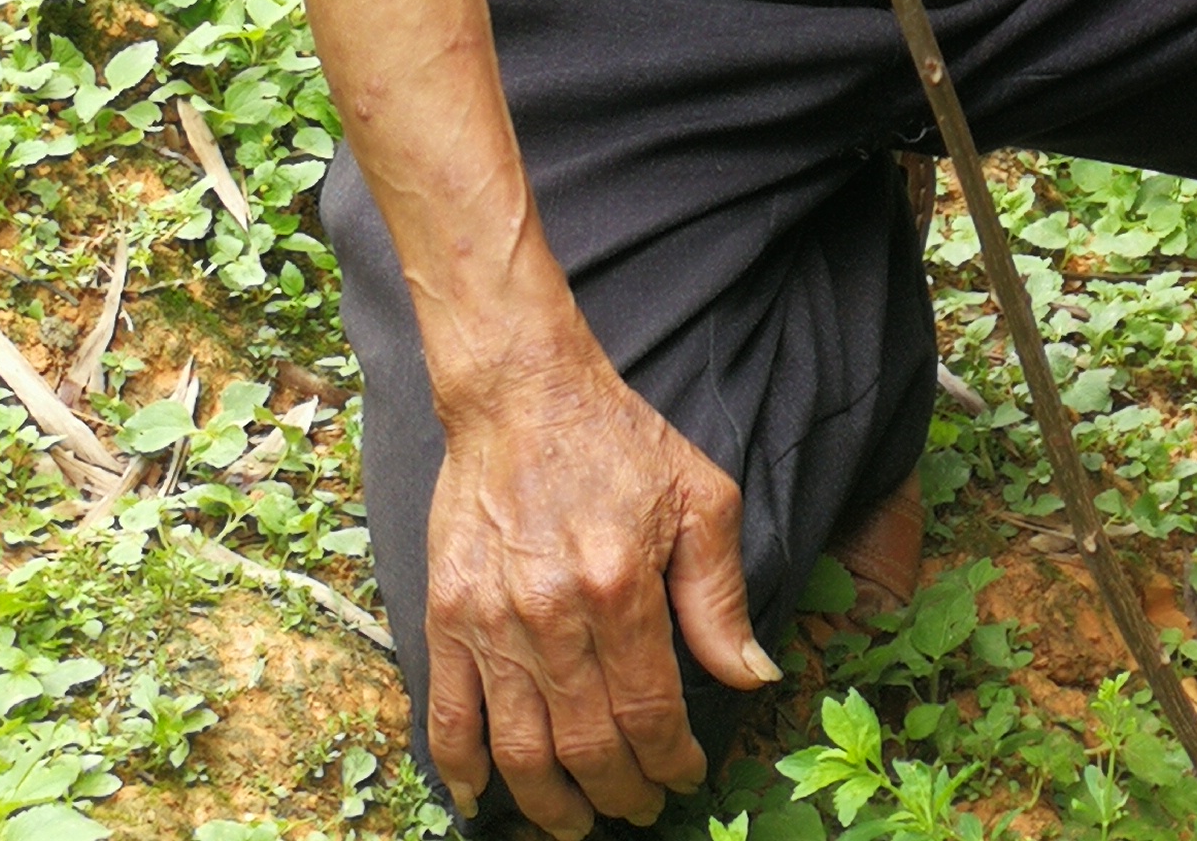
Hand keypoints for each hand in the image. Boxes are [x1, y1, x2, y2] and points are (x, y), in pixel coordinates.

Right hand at [425, 343, 770, 834]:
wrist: (523, 397)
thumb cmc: (620, 442)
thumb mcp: (701, 499)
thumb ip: (721, 597)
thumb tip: (753, 676)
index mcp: (621, 588)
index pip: (650, 711)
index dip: (671, 761)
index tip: (687, 778)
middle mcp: (551, 616)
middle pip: (586, 744)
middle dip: (619, 793)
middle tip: (638, 810)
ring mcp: (490, 621)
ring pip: (518, 747)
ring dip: (548, 803)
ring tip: (575, 824)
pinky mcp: (443, 615)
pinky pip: (447, 714)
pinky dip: (460, 770)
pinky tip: (480, 801)